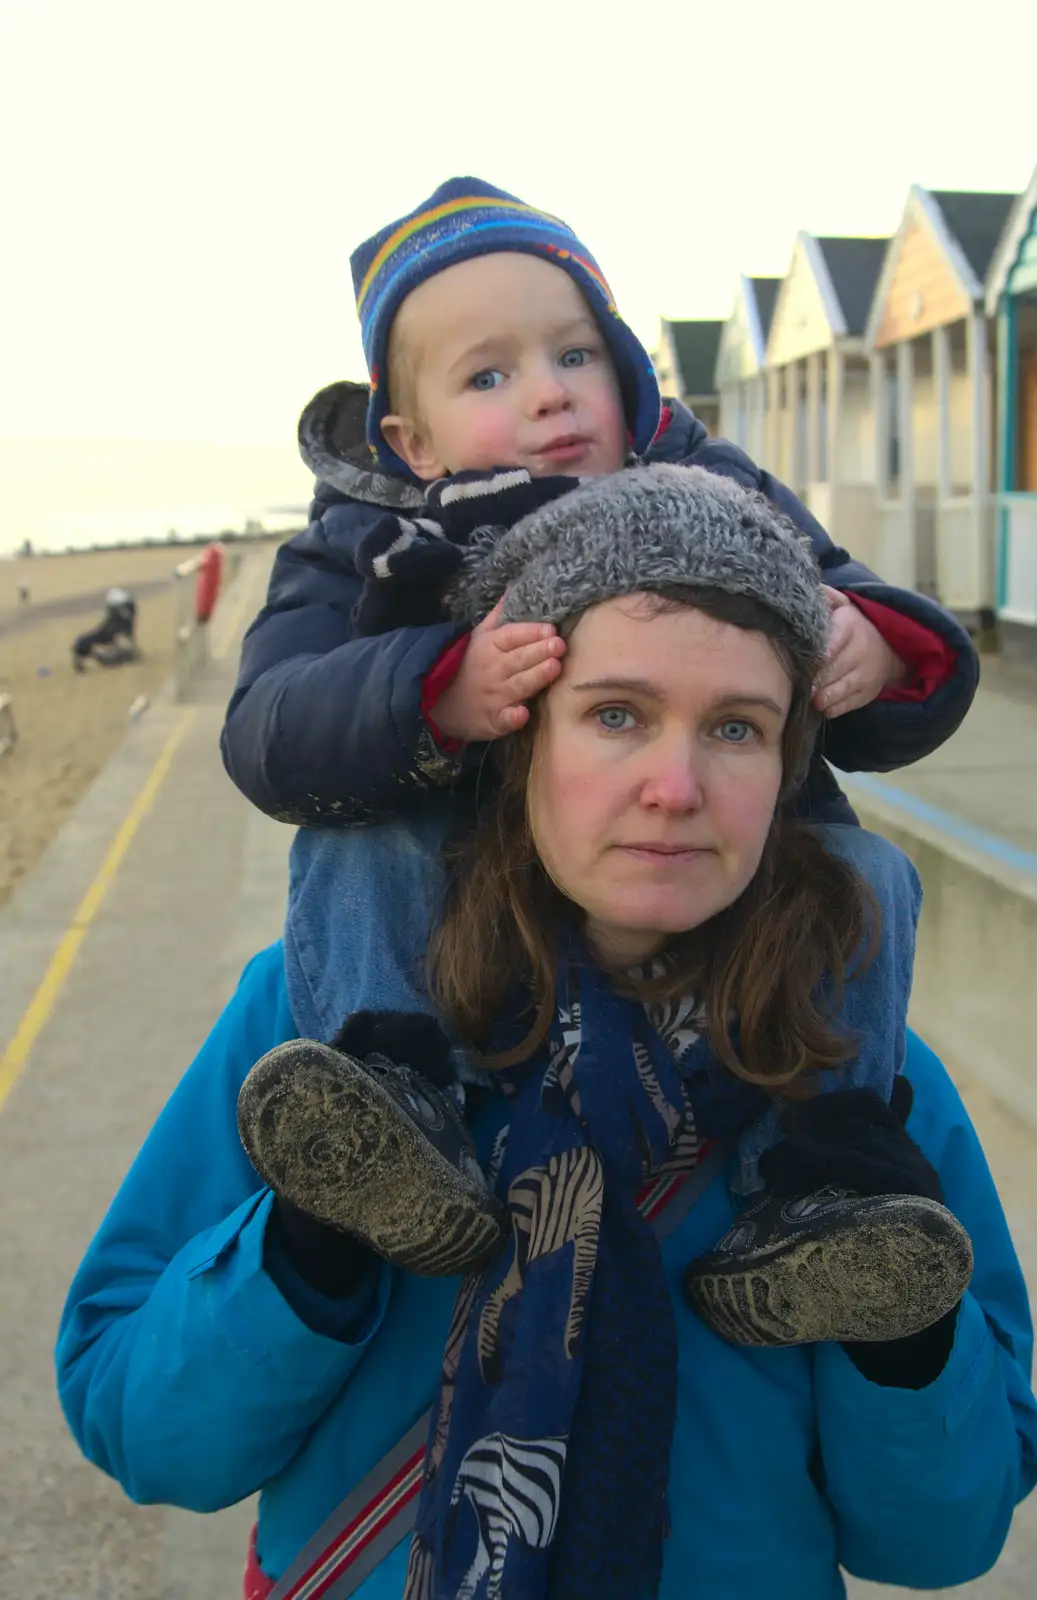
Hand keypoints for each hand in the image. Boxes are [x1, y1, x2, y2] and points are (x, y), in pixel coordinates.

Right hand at [432, 598, 565, 742]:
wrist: (444, 703)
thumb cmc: (471, 665)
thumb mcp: (480, 636)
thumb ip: (499, 615)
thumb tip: (515, 587)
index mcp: (490, 646)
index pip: (512, 636)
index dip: (531, 632)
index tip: (550, 629)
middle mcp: (493, 670)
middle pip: (520, 659)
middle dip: (539, 652)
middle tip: (558, 645)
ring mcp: (495, 696)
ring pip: (519, 685)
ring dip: (536, 676)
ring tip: (554, 667)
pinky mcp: (495, 720)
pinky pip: (505, 719)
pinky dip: (513, 717)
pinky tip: (523, 713)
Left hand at [813, 588, 906, 717]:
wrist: (888, 649)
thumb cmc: (851, 628)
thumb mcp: (842, 607)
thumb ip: (826, 598)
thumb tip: (811, 589)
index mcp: (851, 626)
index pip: (833, 641)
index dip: (818, 654)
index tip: (802, 661)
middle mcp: (861, 651)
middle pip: (834, 668)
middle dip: (815, 678)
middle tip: (797, 683)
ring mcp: (865, 675)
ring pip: (841, 689)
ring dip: (823, 696)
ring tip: (809, 698)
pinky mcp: (866, 694)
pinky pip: (848, 705)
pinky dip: (833, 708)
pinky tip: (820, 706)